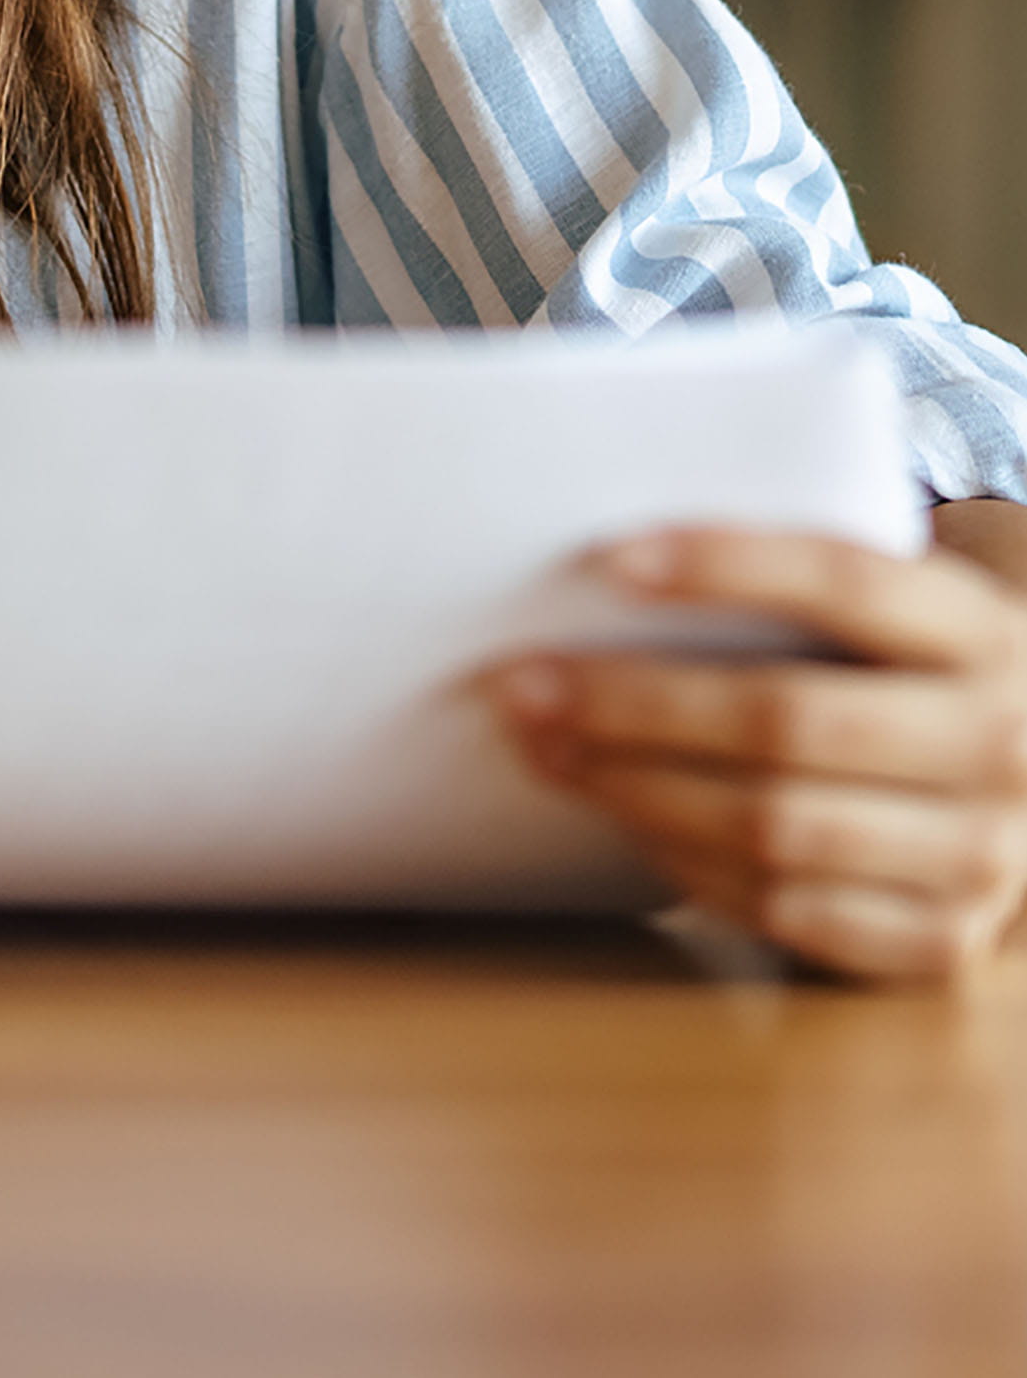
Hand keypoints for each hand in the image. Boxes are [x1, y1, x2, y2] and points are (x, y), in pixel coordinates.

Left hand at [487, 526, 1026, 981]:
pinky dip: (693, 871)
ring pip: (774, 826)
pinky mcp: (944, 944)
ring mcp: (982, 856)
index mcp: (980, 630)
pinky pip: (790, 914)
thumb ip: (800, 590)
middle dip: (635, 703)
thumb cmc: (915, 674)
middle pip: (785, 719)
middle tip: (525, 681)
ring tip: (548, 751)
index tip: (611, 559)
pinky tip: (629, 826)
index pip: (845, 580)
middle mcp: (1000, 743)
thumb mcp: (900, 613)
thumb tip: (610, 567)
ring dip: (637, 790)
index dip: (726, 565)